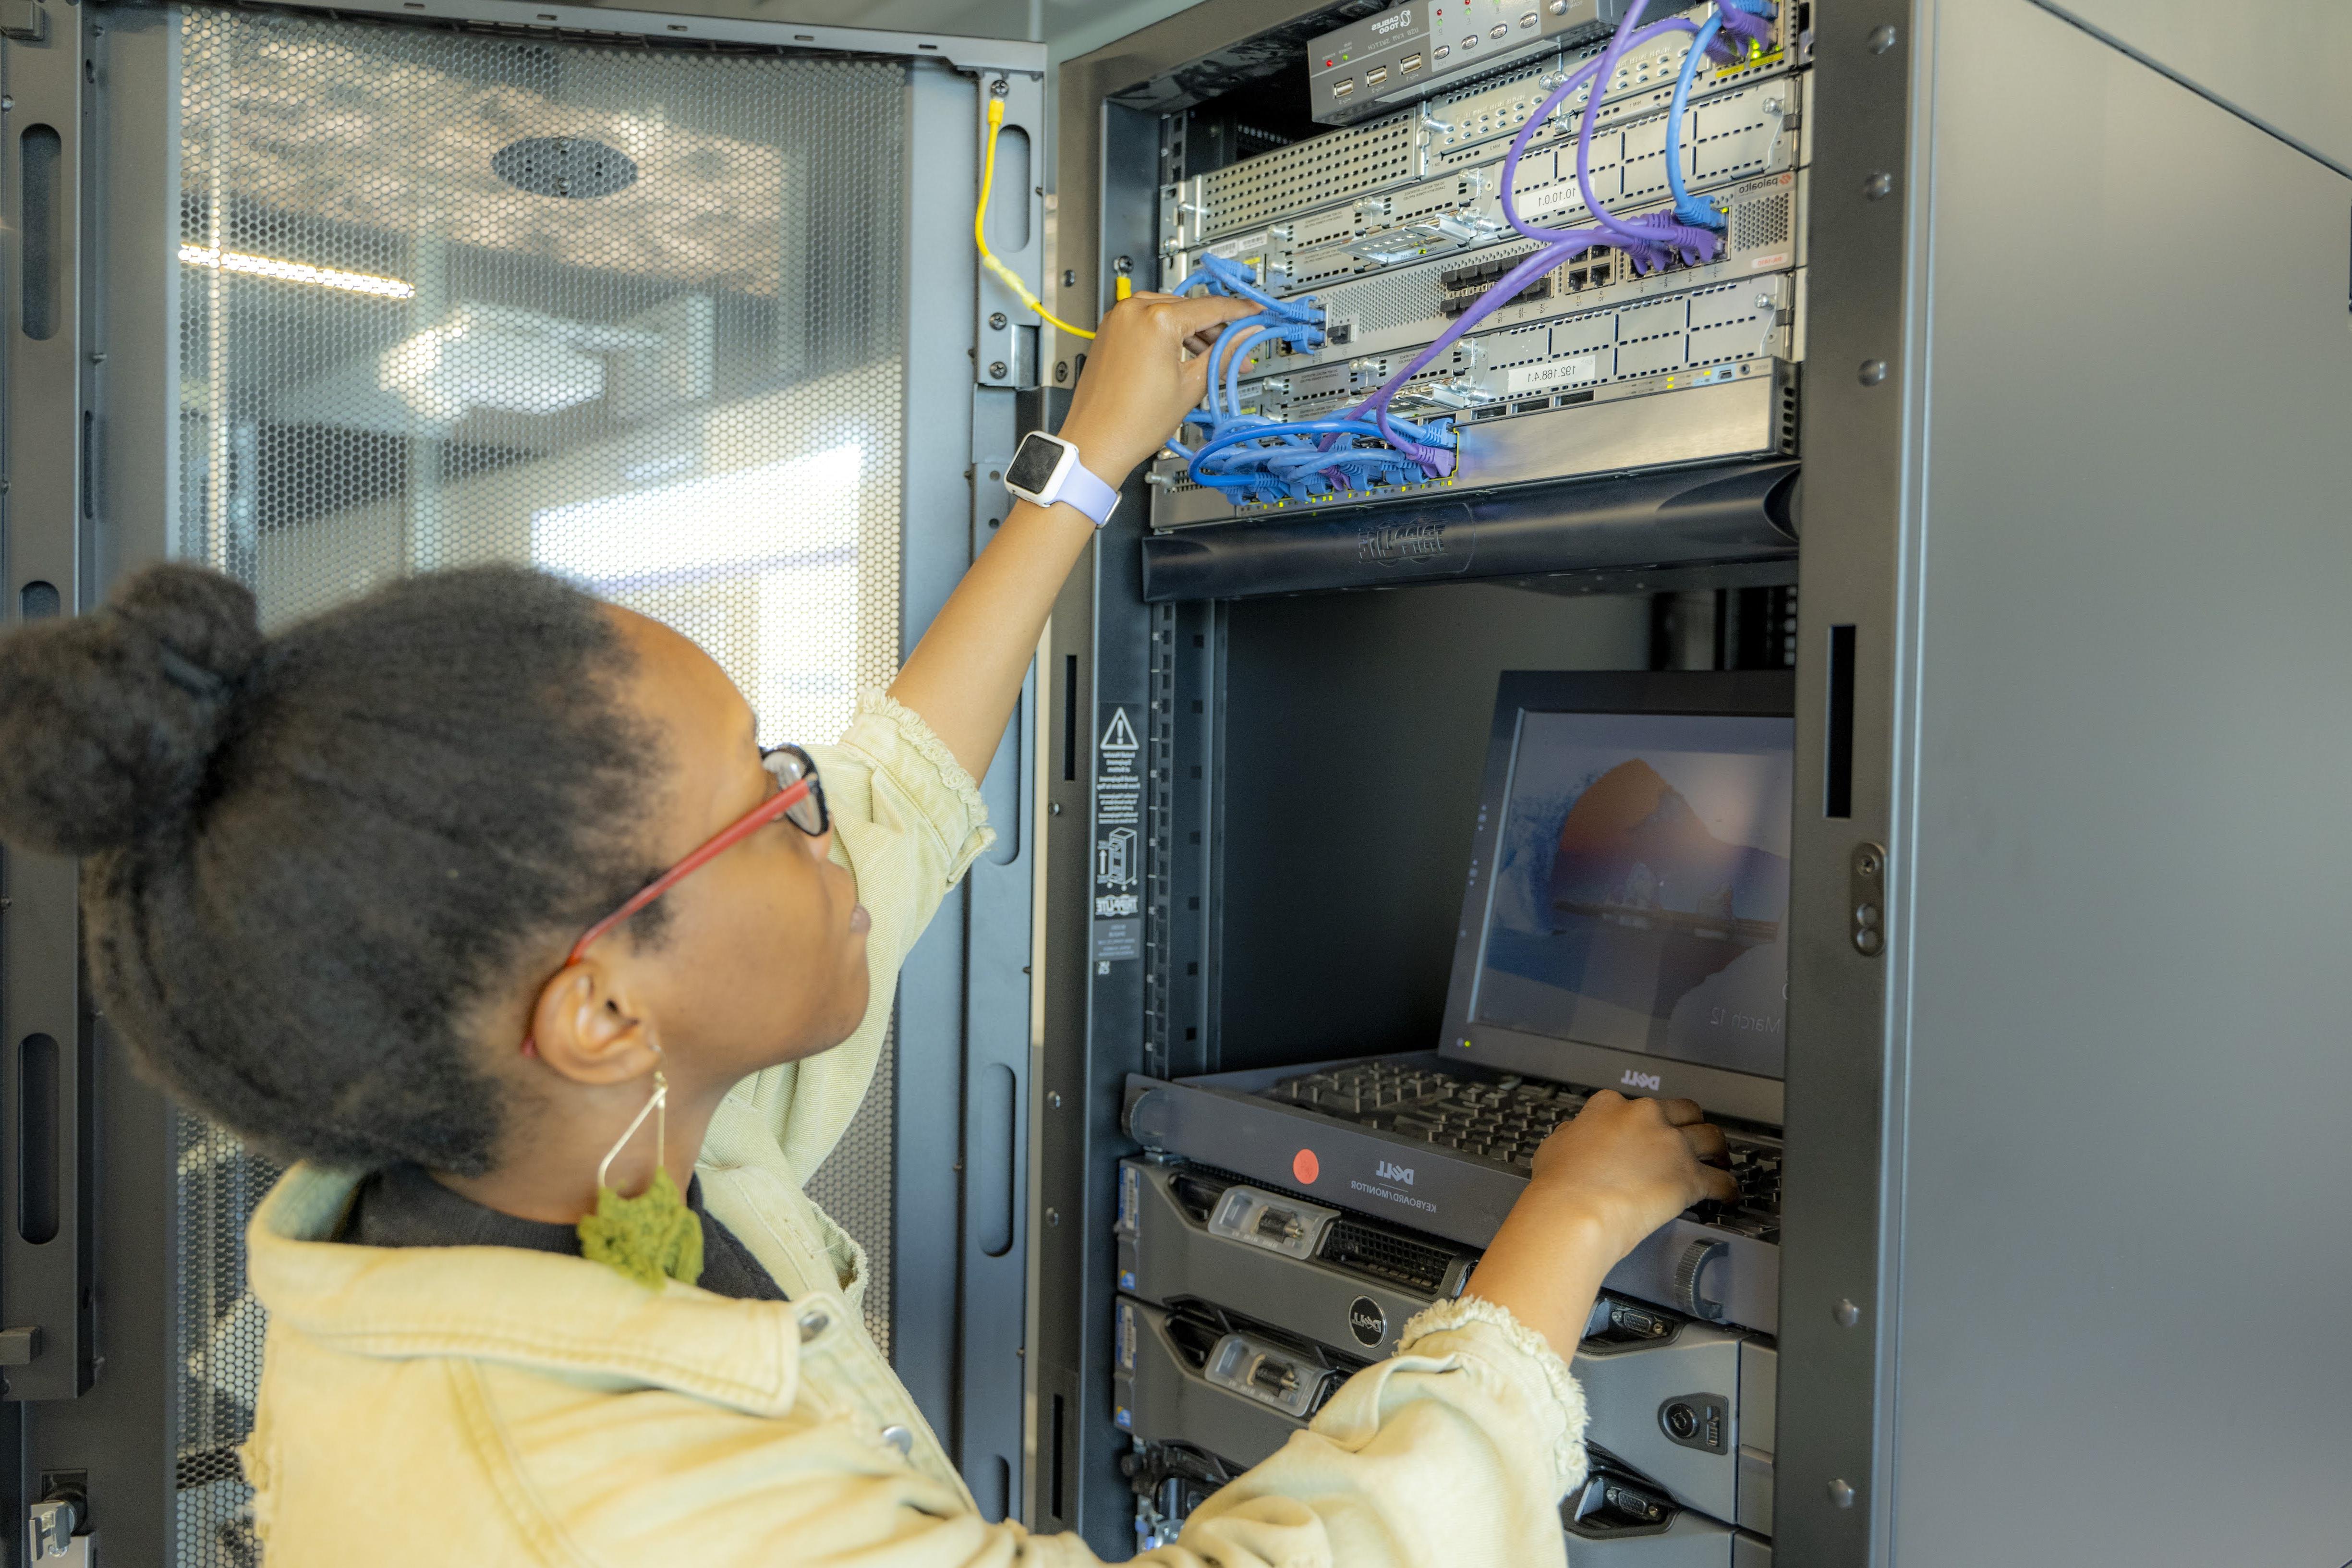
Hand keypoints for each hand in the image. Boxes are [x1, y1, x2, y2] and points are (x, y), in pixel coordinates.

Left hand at [1056, 292, 1254, 483]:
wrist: (1096, 441)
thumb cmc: (1133, 422)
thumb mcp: (1191, 385)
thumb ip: (1223, 353)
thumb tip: (1246, 335)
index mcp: (1156, 319)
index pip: (1210, 307)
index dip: (1239, 311)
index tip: (1254, 312)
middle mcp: (1133, 310)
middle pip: (1190, 308)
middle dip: (1216, 329)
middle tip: (1236, 350)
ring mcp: (1118, 318)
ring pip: (1169, 313)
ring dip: (1192, 332)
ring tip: (1210, 360)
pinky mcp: (1109, 330)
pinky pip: (1148, 321)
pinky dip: (1168, 334)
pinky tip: (1183, 355)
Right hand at [1462, 1093, 1736, 1358]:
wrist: (1575, 1211)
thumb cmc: (1559, 1185)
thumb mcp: (1554, 1145)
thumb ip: (1574, 1134)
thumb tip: (1578, 1135)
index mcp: (1610, 1107)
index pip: (1636, 1105)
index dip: (1644, 1120)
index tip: (1646, 1131)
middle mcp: (1646, 1117)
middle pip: (1684, 1111)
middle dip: (1691, 1124)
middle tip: (1692, 1138)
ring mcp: (1671, 1145)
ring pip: (1711, 1137)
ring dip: (1717, 1150)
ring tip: (1719, 1160)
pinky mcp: (1690, 1177)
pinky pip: (1721, 1181)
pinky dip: (1727, 1189)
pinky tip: (1728, 1196)